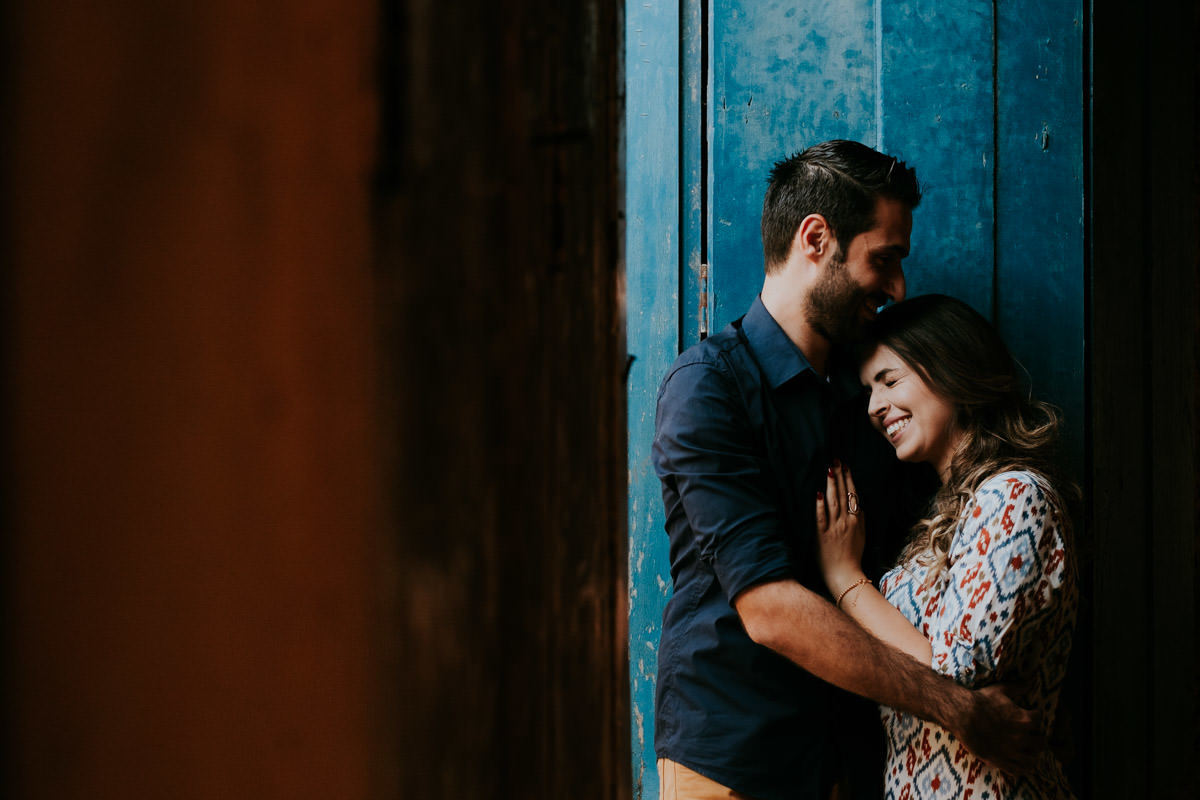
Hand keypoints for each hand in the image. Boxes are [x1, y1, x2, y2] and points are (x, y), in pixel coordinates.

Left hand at [815, 462, 865, 592]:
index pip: (852, 495)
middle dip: (840, 475)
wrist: (845, 574)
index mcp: (857, 521)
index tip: (846, 466)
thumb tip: (859, 505)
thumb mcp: (862, 535)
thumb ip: (860, 520)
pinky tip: (818, 494)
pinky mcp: (822, 536)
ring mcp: (834, 528)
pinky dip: (820, 506)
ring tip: (828, 470)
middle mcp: (846, 522)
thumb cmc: (853, 556)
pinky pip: (821, 518)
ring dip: (831, 485)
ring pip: (833, 502)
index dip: (849, 479)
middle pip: (843, 494)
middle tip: (836, 459)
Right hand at [952, 684, 1045, 775]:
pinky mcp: (1000, 761)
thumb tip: (1030, 682)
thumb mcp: (1000, 689)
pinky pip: (1018, 770)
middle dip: (1038, 737)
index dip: (1034, 716)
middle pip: (1041, 742)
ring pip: (1033, 760)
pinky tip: (1017, 762)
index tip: (1029, 716)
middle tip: (1031, 735)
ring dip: (1032, 755)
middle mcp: (1022, 738)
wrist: (961, 714)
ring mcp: (1012, 752)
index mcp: (1025, 720)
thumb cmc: (981, 701)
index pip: (1039, 719)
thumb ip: (1017, 687)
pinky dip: (1020, 768)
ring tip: (1027, 752)